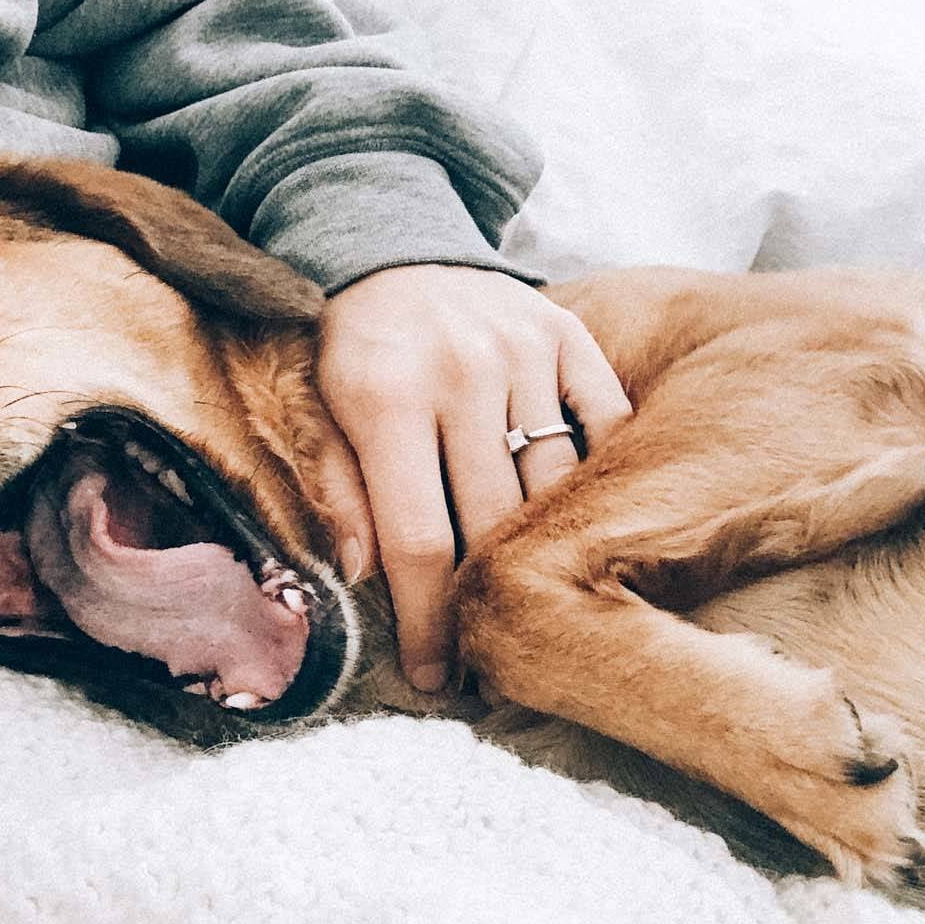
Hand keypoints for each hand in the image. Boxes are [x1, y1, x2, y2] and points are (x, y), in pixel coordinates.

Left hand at [313, 264, 630, 690]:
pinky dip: (600, 476)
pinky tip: (583, 521)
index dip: (429, 620)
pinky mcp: (568, 335)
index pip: (419, 539)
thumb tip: (364, 576)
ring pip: (554, 483)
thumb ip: (340, 490)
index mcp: (387, 398)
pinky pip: (606, 424)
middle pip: (493, 522)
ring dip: (546, 552)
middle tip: (486, 654)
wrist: (392, 246)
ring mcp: (524, 350)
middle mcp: (463, 373)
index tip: (435, 677)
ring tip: (535, 601)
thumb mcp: (318, 411)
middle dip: (488, 600)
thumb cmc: (352, 349)